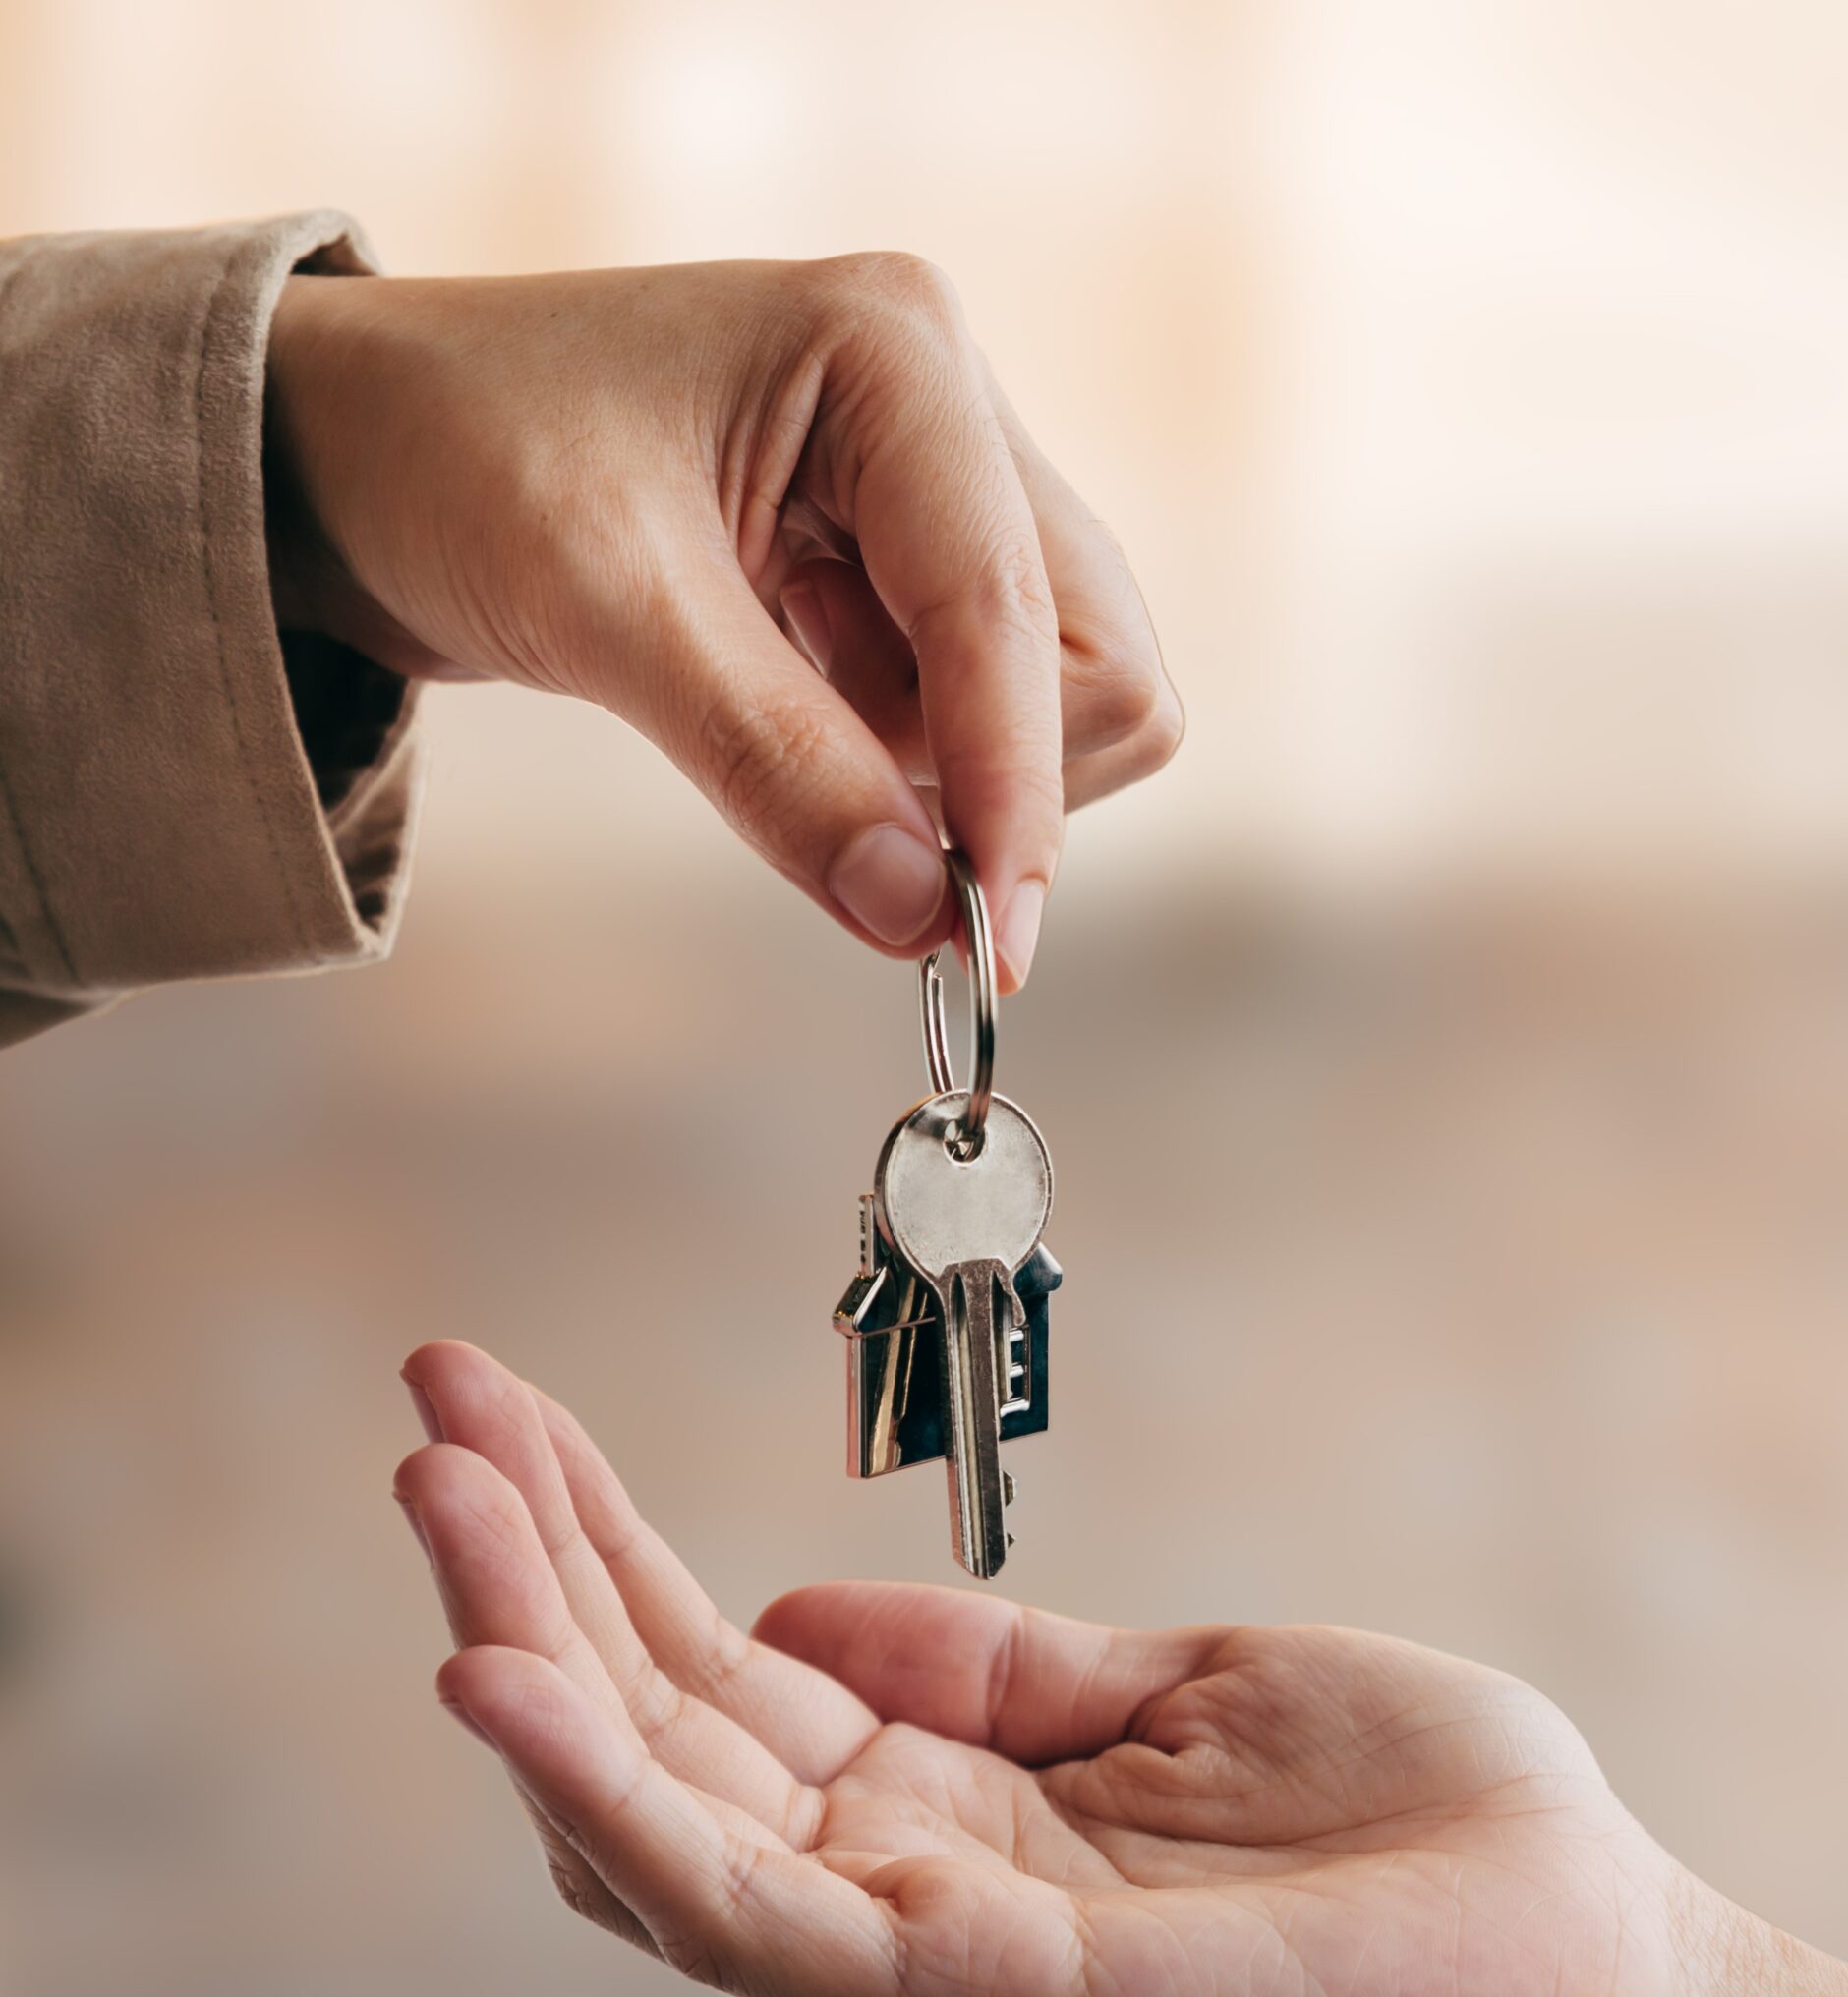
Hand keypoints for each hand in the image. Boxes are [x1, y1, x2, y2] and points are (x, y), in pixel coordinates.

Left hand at [267, 257, 1181, 986]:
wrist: (351, 444)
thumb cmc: (455, 458)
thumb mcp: (605, 609)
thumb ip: (775, 763)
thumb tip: (922, 917)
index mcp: (896, 355)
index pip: (1019, 618)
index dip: (1010, 793)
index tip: (988, 955)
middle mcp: (948, 409)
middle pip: (1099, 660)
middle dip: (1001, 781)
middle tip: (867, 845)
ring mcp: (934, 495)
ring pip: (1060, 699)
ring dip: (950, 779)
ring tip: (781, 740)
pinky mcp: (899, 574)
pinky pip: (968, 716)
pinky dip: (905, 771)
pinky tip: (791, 731)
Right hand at [394, 1341, 1847, 1996]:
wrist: (1582, 1963)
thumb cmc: (1407, 1837)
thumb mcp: (1175, 1686)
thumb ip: (986, 1664)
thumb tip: (795, 1605)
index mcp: (940, 1818)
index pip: (717, 1673)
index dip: (601, 1543)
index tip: (504, 1407)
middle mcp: (892, 1899)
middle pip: (655, 1730)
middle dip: (529, 1568)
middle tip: (429, 1409)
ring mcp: (915, 1964)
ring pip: (655, 1808)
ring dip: (527, 1652)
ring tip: (436, 1493)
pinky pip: (736, 1904)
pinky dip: (602, 1794)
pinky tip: (502, 1679)